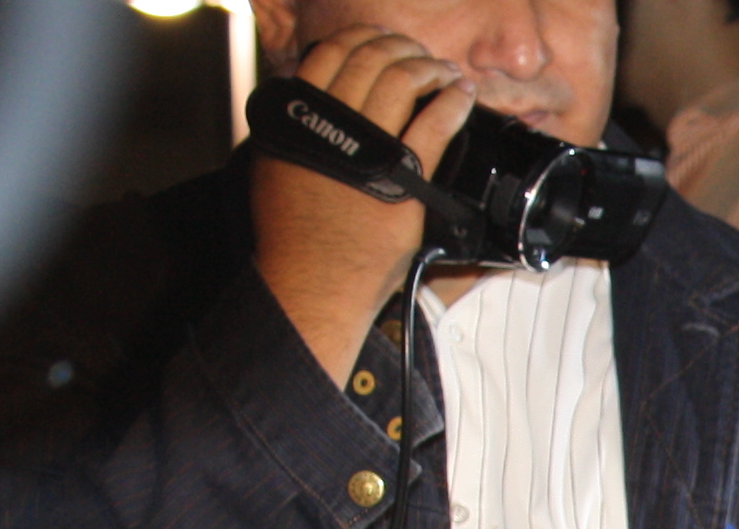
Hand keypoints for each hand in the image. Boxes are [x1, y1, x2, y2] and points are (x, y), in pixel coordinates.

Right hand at [250, 27, 478, 378]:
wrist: (314, 280)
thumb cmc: (294, 234)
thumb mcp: (277, 167)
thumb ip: (297, 131)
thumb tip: (309, 105)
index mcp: (297, 117)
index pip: (329, 54)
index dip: (362, 39)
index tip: (380, 41)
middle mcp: (330, 124)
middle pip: (369, 59)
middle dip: (401, 48)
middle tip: (419, 53)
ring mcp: (368, 149)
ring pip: (401, 81)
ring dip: (429, 67)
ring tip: (444, 72)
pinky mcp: (403, 179)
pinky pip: (433, 125)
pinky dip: (452, 102)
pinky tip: (462, 96)